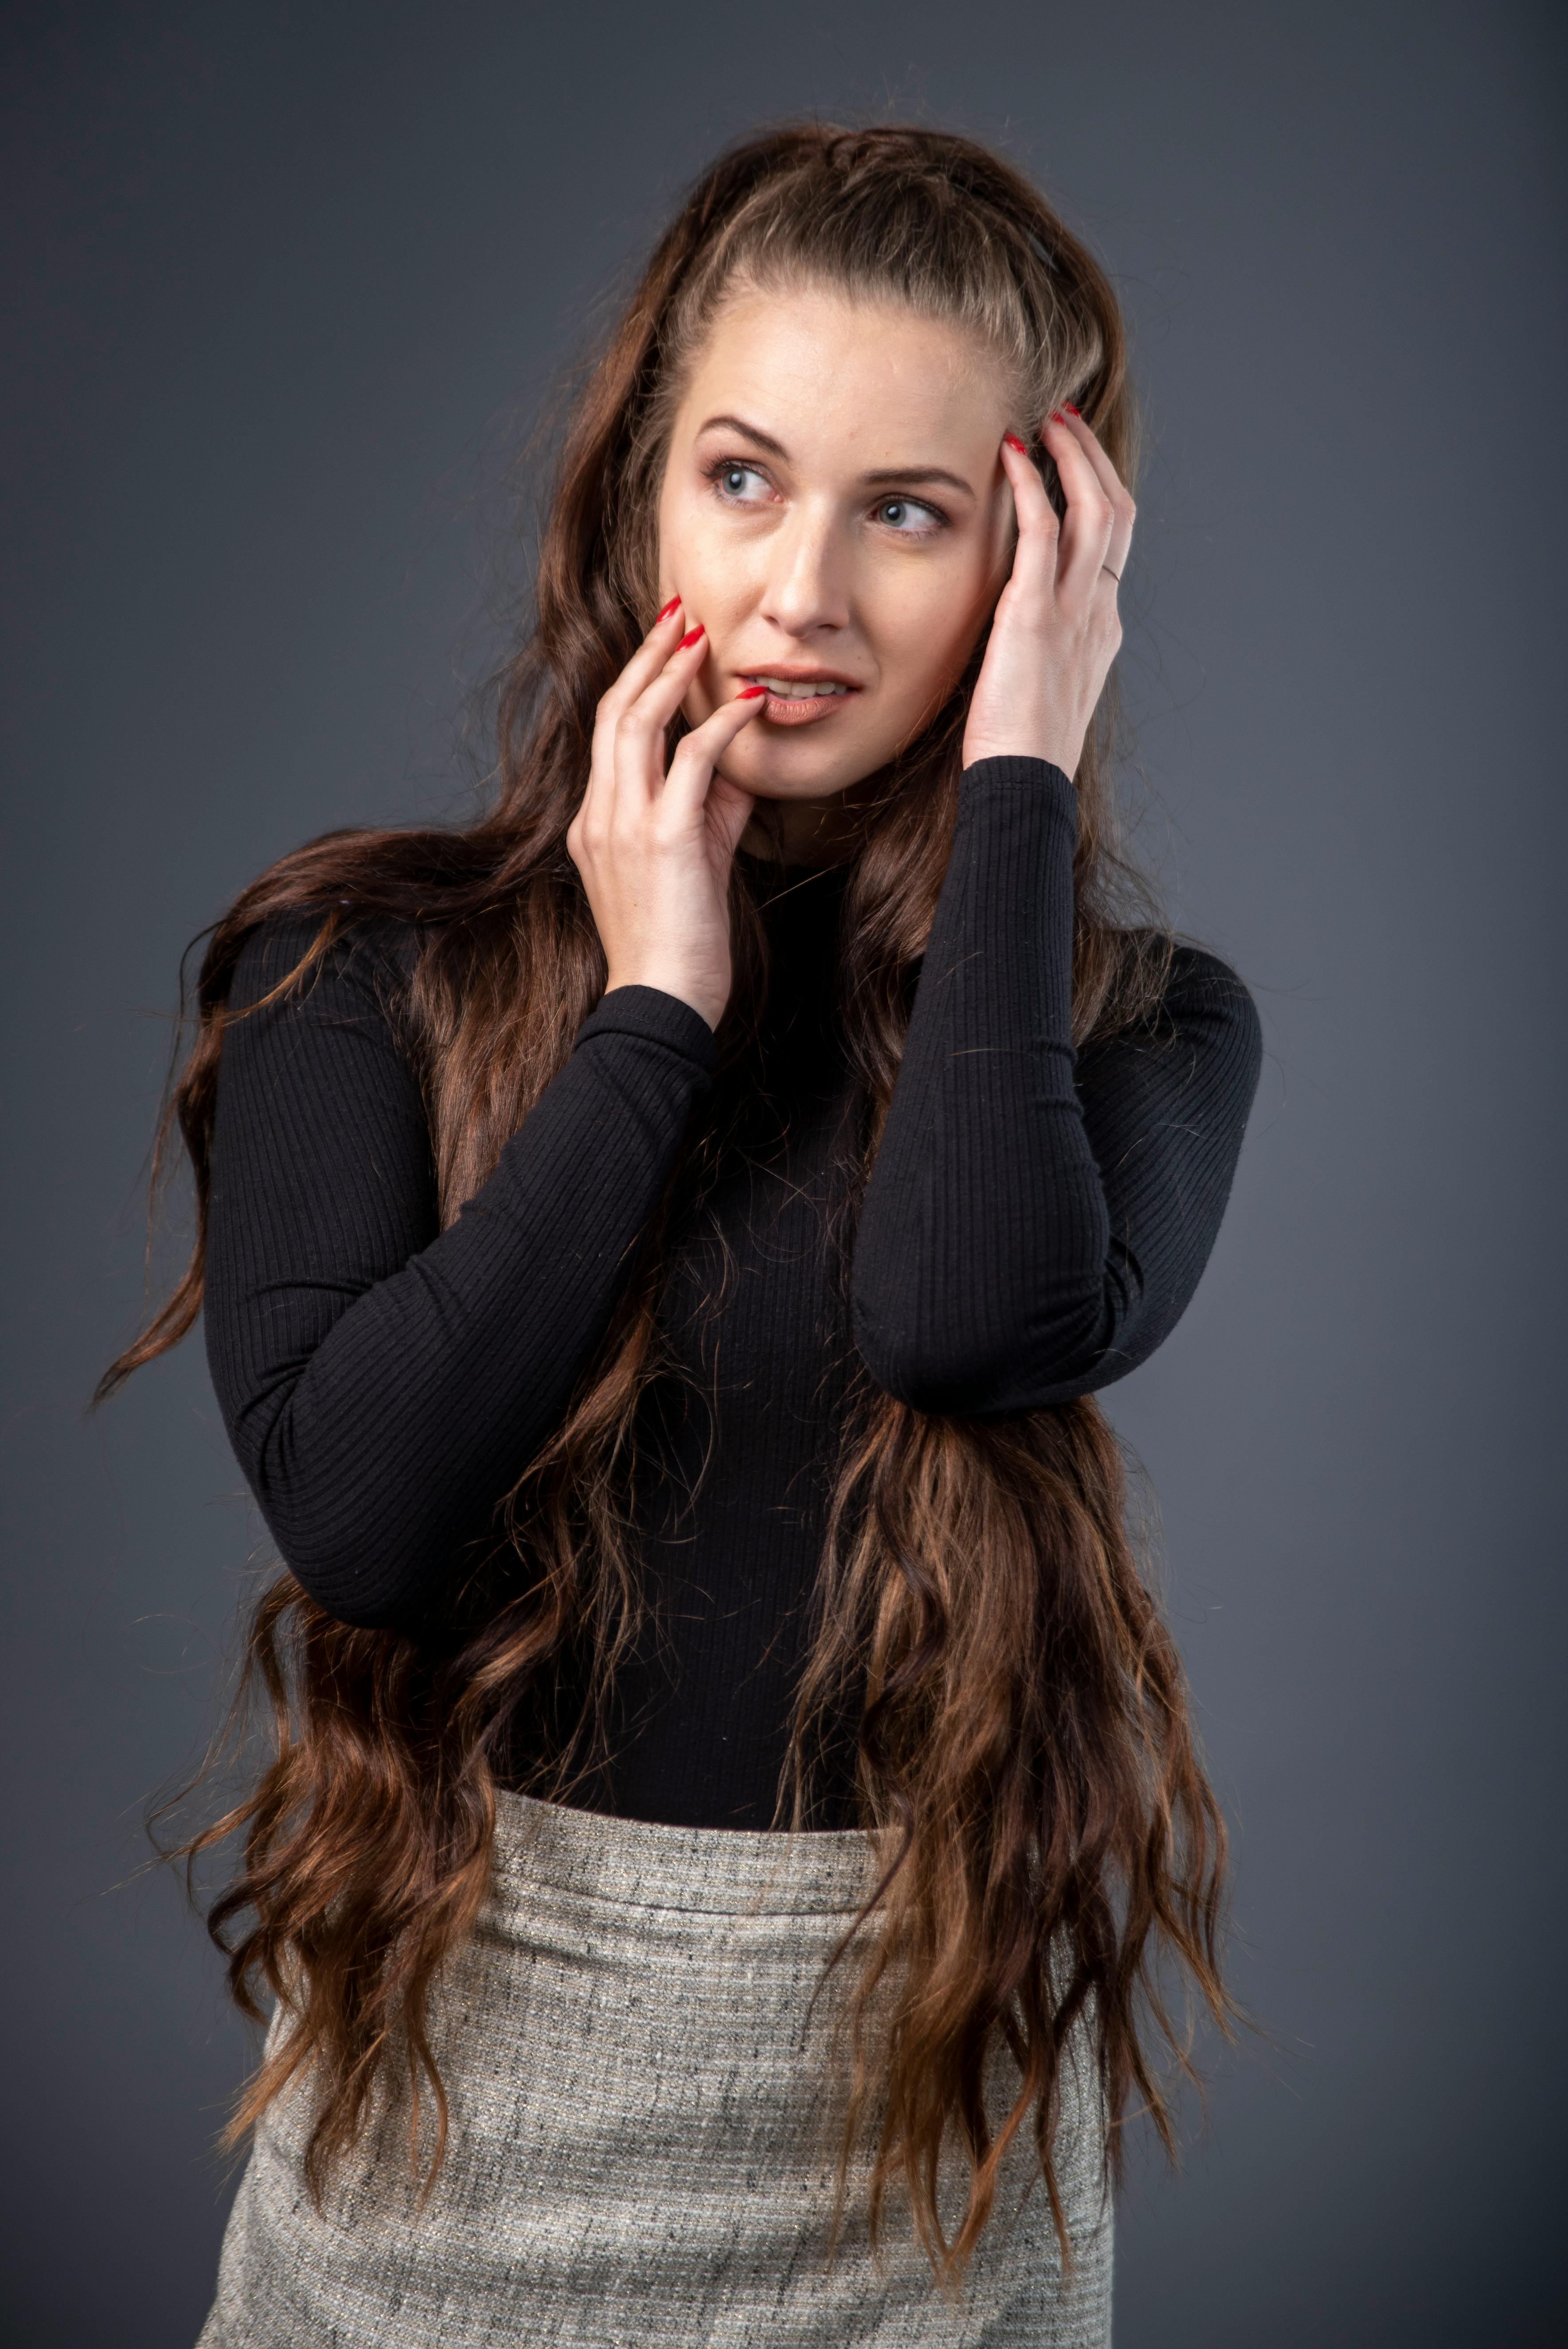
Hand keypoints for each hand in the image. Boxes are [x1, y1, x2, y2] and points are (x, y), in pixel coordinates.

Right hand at [566, 599, 764, 1030]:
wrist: (662, 1003)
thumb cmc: (677, 943)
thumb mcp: (689, 862)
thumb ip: (707, 807)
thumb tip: (735, 759)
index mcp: (595, 821)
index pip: (609, 734)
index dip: (635, 682)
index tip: (663, 644)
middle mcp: (600, 815)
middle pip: (614, 712)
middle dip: (646, 656)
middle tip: (677, 614)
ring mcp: (626, 825)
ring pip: (638, 723)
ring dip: (672, 672)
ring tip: (701, 637)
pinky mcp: (664, 839)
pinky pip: (692, 761)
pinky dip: (722, 725)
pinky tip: (748, 704)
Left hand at [960, 408, 1134, 778]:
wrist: (1022, 783)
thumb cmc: (1020, 750)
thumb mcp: (1040, 686)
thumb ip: (1038, 647)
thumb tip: (1012, 626)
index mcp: (1101, 629)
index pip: (1112, 545)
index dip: (1098, 494)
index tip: (1073, 462)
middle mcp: (1097, 611)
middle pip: (1116, 513)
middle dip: (1094, 460)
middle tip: (1066, 422)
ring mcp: (1073, 610)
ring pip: (1094, 509)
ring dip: (1071, 456)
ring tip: (1047, 422)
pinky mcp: (1036, 613)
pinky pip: (1043, 530)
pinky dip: (1032, 485)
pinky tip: (1012, 456)